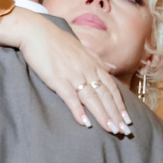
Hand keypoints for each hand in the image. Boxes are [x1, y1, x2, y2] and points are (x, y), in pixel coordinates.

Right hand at [2, 10, 130, 135]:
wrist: (36, 32)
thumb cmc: (57, 40)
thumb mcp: (81, 48)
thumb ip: (95, 60)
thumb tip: (108, 68)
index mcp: (93, 63)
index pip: (111, 87)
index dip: (119, 104)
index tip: (126, 119)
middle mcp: (87, 70)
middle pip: (105, 96)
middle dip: (115, 115)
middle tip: (124, 131)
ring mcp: (73, 75)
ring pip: (92, 99)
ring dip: (103, 115)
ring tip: (111, 130)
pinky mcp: (58, 79)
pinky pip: (71, 98)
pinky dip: (79, 111)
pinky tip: (85, 122)